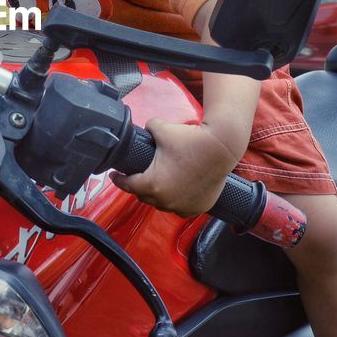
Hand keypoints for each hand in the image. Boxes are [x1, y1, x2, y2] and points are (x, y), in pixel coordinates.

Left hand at [111, 119, 239, 217]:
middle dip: (140, 186)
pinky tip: (177, 191)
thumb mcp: (161, 128)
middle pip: (144, 196)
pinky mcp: (197, 208)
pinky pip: (181, 208)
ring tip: (159, 182)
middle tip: (139, 175)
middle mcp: (166, 201)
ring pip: (163, 204)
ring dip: (158, 195)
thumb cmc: (190, 140)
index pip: (128, 185)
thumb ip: (148, 128)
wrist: (221, 148)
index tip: (115, 175)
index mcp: (152, 185)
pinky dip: (177, 201)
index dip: (119, 179)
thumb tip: (146, 129)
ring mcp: (182, 207)